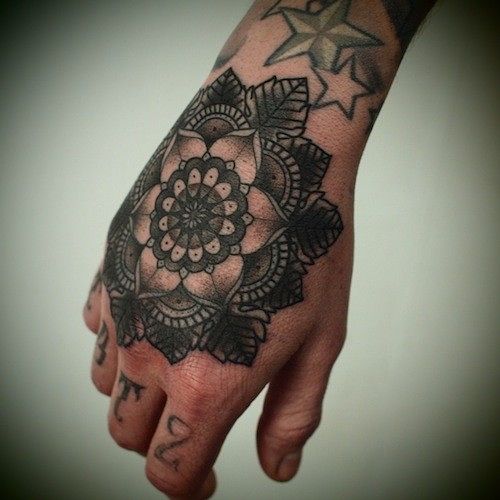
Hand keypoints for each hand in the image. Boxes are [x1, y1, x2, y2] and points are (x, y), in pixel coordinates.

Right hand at [83, 68, 351, 497]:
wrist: (267, 152)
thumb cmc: (305, 239)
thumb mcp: (320, 337)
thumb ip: (294, 412)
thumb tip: (277, 466)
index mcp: (207, 381)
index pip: (171, 470)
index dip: (189, 486)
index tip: (204, 479)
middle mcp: (151, 350)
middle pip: (127, 434)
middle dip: (162, 442)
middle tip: (195, 422)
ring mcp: (124, 304)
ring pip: (105, 385)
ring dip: (137, 394)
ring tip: (177, 368)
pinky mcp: (112, 264)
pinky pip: (96, 327)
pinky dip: (119, 341)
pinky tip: (155, 318)